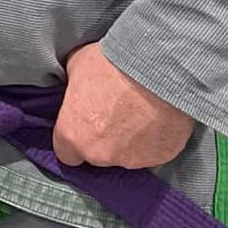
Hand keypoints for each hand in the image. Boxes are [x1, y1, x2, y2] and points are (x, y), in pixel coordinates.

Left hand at [52, 42, 195, 169]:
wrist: (156, 71)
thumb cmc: (111, 67)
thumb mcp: (76, 67)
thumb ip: (73, 88)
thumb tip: (76, 89)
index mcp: (73, 135)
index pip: (66, 153)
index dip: (74, 139)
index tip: (82, 126)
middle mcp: (100, 154)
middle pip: (96, 154)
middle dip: (102, 138)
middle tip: (113, 113)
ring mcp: (132, 160)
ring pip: (126, 155)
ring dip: (129, 139)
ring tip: (138, 112)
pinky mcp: (160, 158)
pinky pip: (152, 151)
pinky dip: (153, 139)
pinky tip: (156, 118)